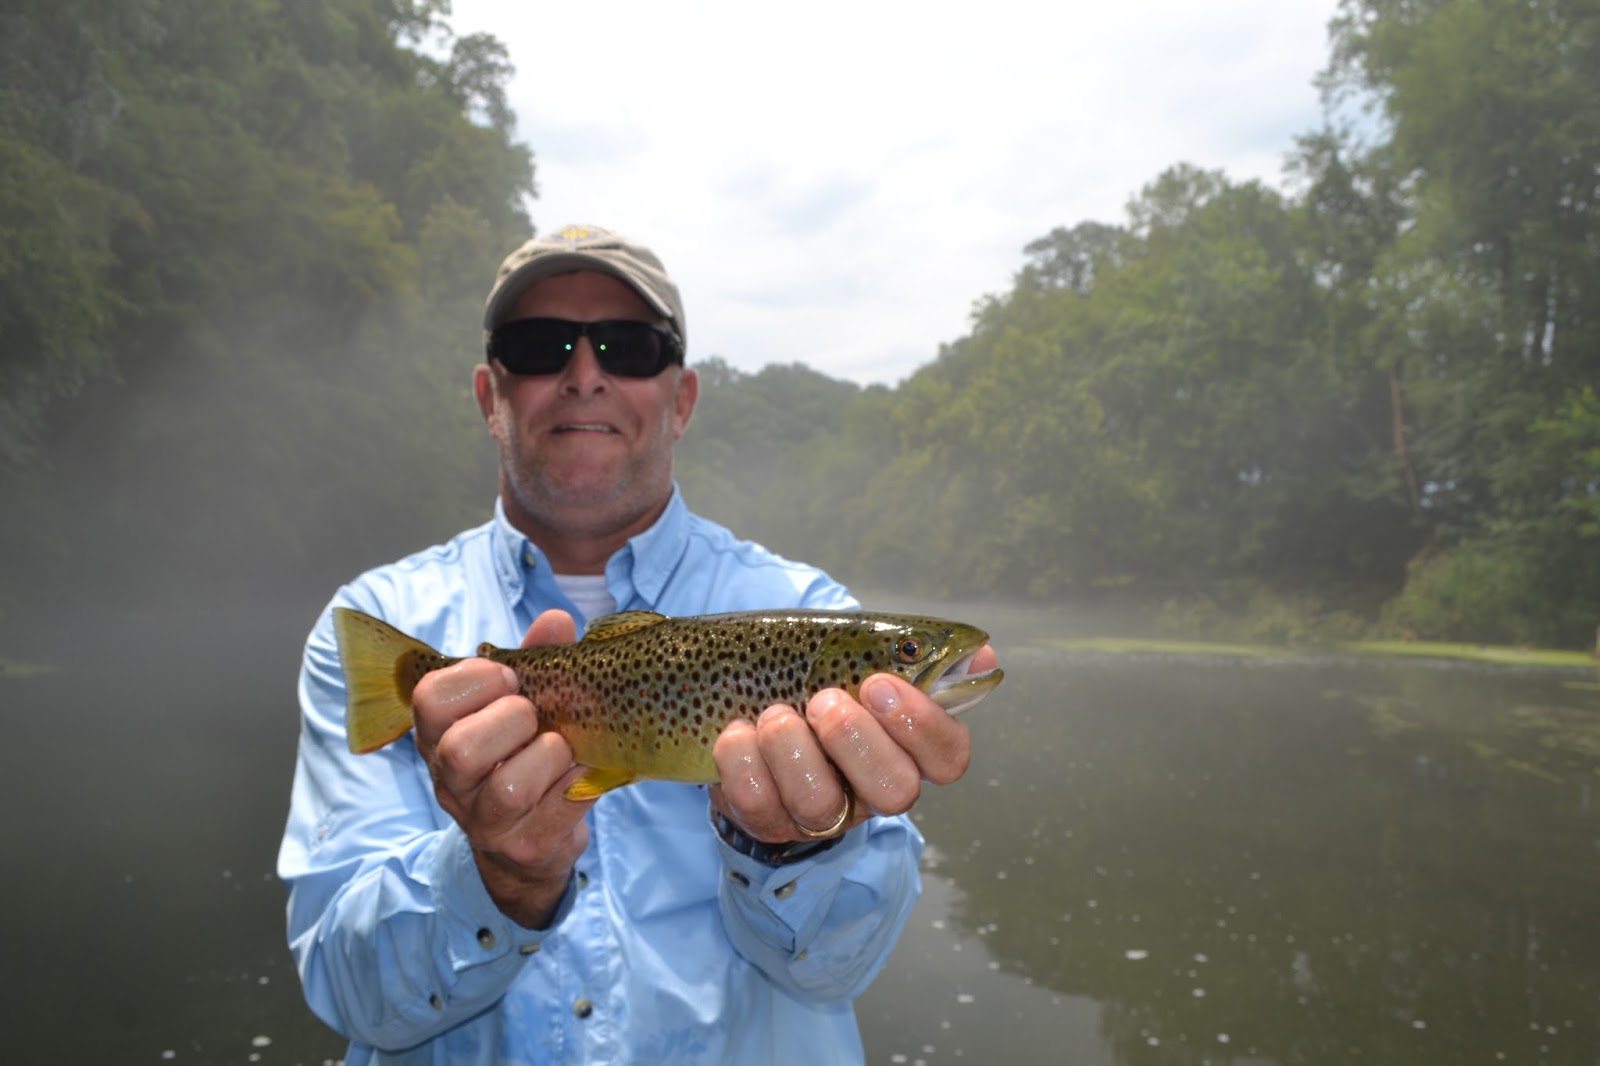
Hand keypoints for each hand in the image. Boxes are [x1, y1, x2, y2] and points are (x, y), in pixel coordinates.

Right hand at [411, 609, 591, 928]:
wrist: (535, 838)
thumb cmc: (526, 752)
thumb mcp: (526, 702)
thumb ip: (538, 660)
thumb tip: (556, 621)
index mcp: (439, 735)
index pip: (429, 700)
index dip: (474, 679)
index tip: (509, 677)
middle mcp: (450, 781)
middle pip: (461, 749)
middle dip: (511, 720)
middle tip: (533, 716)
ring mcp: (484, 821)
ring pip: (511, 786)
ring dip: (550, 755)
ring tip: (561, 748)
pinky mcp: (524, 848)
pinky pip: (556, 812)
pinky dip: (578, 785)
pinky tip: (579, 773)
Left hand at [709, 645, 993, 842]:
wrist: (739, 699)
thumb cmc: (812, 677)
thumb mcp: (859, 654)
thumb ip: (912, 652)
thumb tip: (981, 651)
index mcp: (907, 747)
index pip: (948, 756)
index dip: (922, 725)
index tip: (878, 684)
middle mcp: (872, 789)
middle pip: (896, 791)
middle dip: (858, 742)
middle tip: (824, 701)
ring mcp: (820, 812)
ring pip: (821, 804)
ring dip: (792, 749)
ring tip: (774, 712)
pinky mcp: (766, 821)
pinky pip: (758, 806)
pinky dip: (742, 760)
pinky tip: (737, 730)